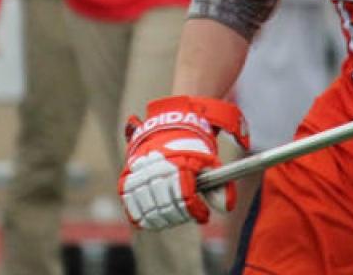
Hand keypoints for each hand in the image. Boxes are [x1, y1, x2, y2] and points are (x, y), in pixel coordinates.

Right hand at [118, 95, 249, 229]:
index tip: (204, 215)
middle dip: (181, 216)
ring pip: (150, 211)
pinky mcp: (126, 180)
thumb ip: (221, 186)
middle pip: (167, 208)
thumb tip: (226, 208)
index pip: (186, 199)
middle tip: (188, 215)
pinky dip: (144, 218)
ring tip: (174, 216)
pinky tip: (154, 218)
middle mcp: (156, 168)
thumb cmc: (190, 152)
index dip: (197, 212)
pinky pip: (133, 208)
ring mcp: (140, 174)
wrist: (165, 132)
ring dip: (165, 219)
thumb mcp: (210, 163)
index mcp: (179, 162)